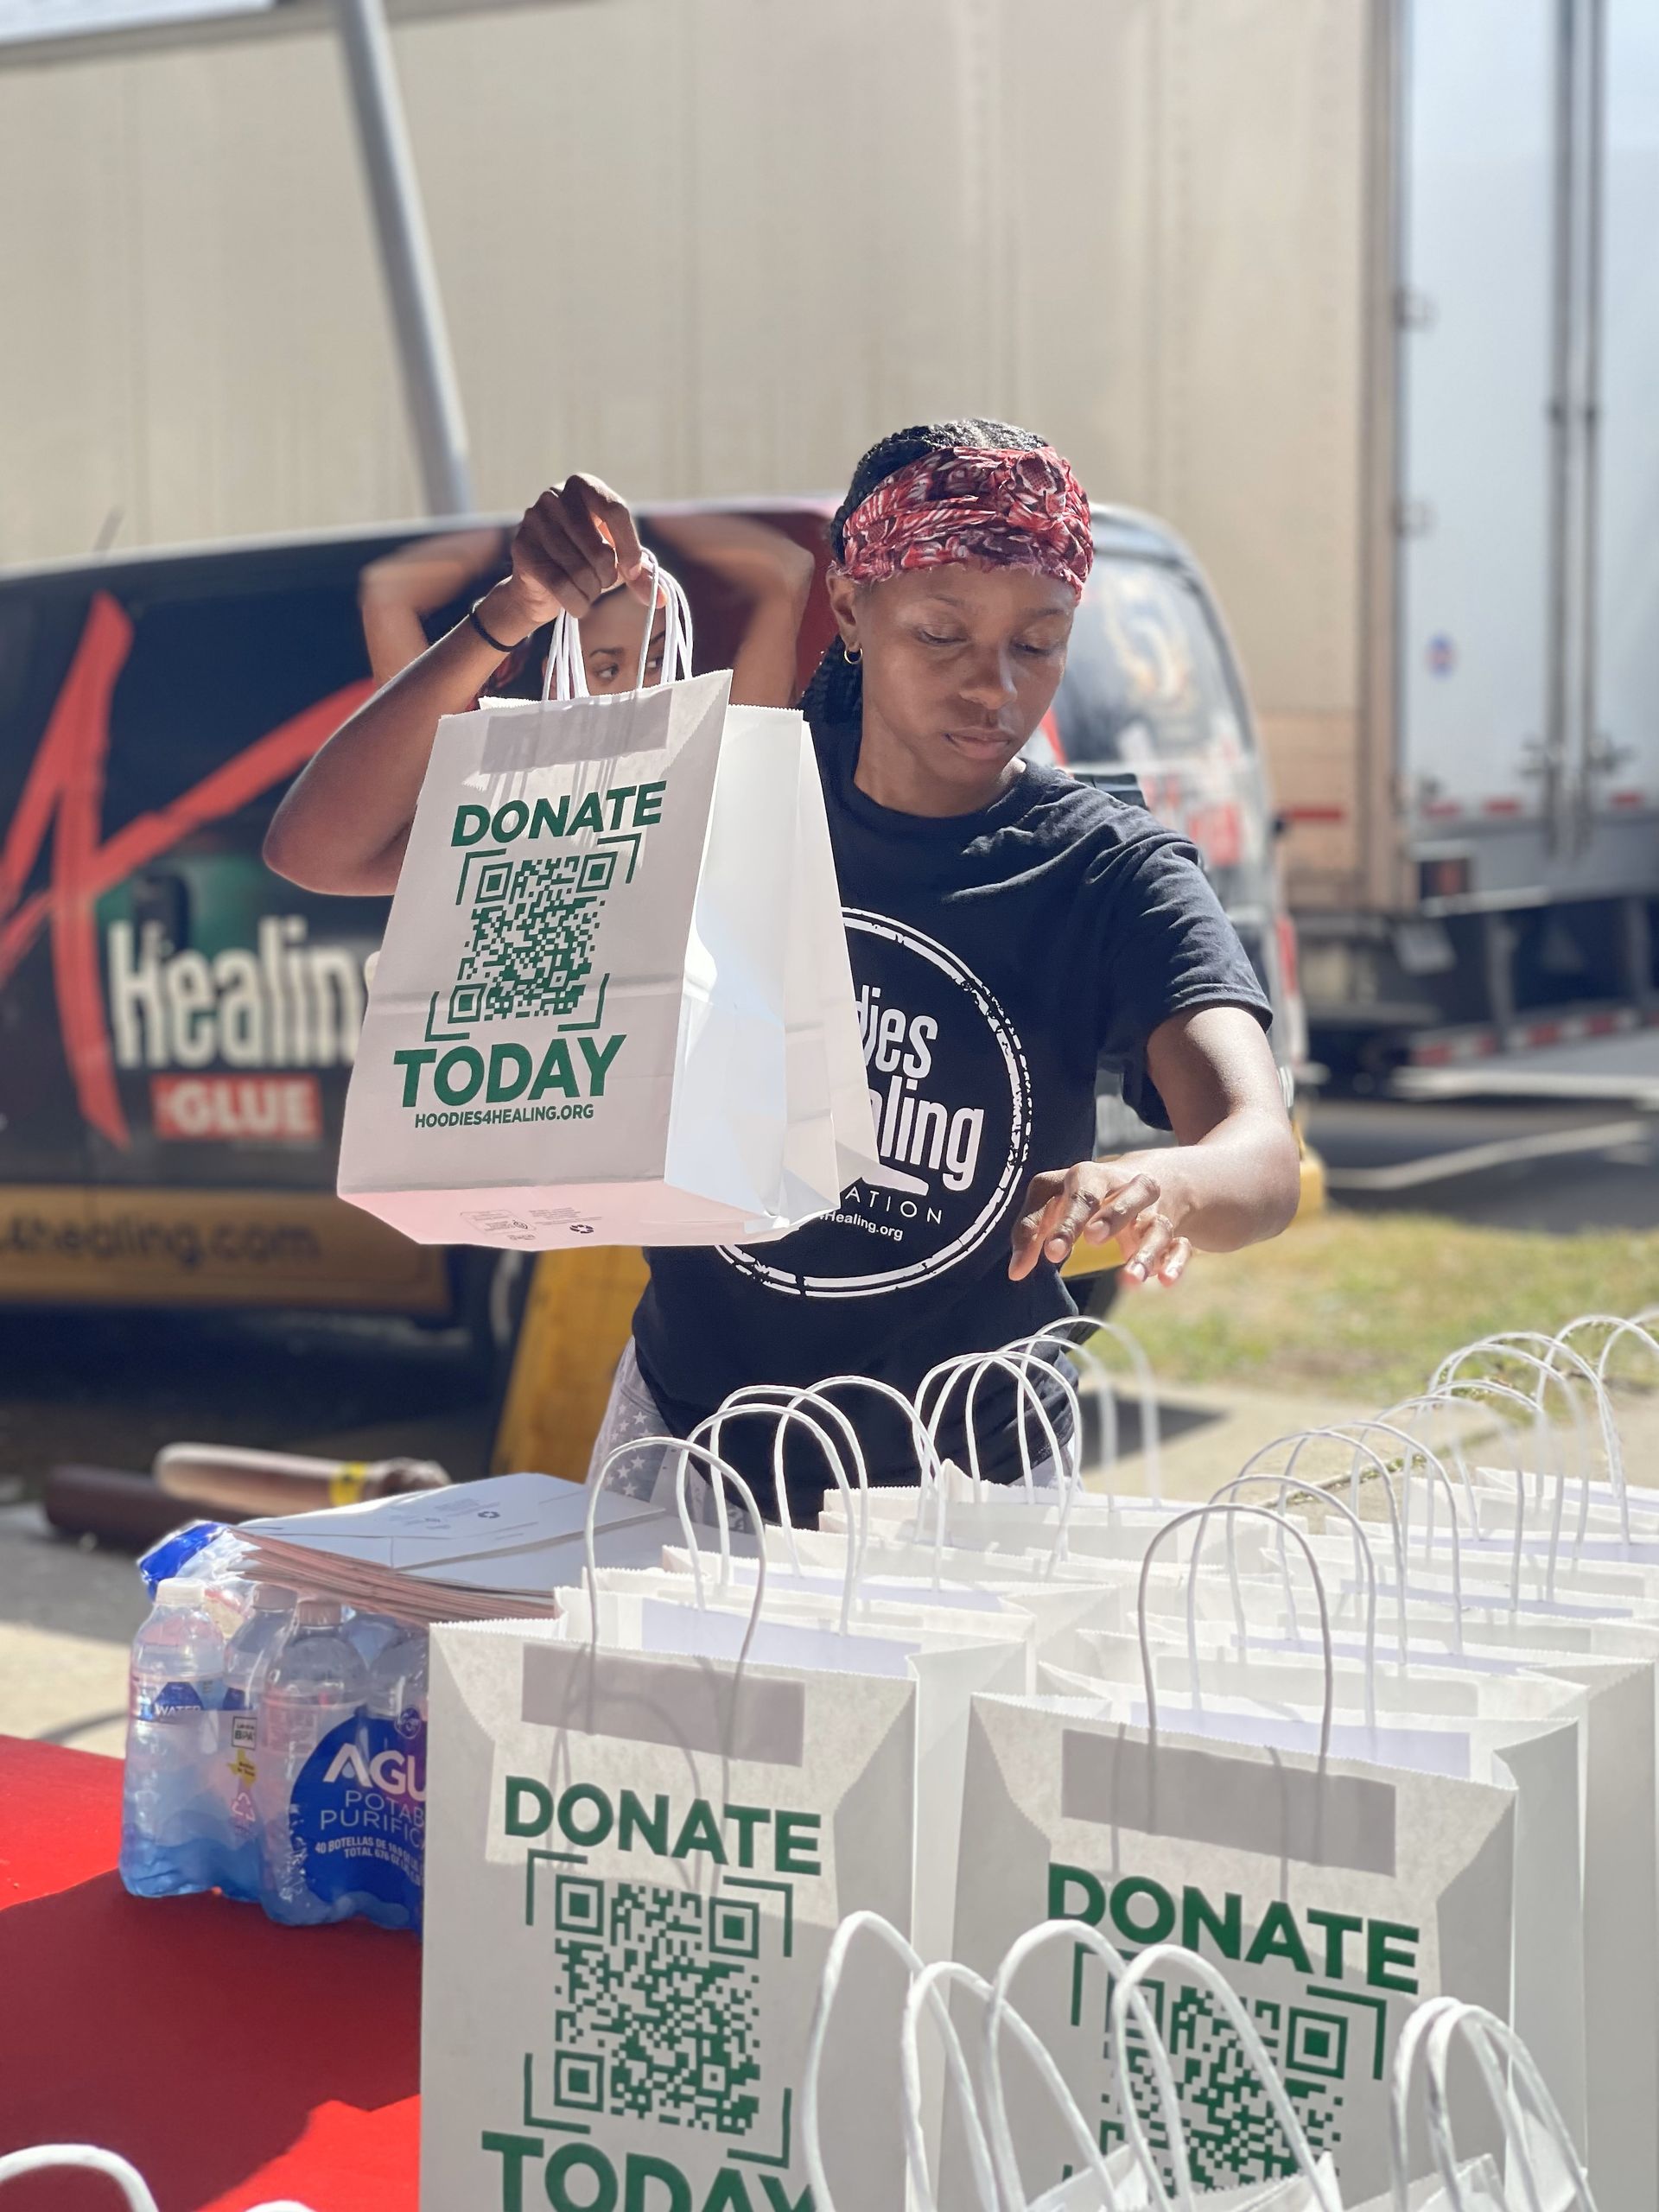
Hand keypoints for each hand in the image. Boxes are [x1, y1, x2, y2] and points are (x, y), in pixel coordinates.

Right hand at [486, 475, 653, 637]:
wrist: (540, 587)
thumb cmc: (586, 563)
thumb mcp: (618, 562)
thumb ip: (641, 574)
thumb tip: (660, 596)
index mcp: (584, 485)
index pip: (616, 511)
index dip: (630, 549)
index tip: (632, 573)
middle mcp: (555, 496)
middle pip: (599, 549)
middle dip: (607, 577)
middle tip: (601, 581)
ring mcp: (534, 520)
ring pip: (580, 571)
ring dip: (591, 592)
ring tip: (587, 590)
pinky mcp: (522, 548)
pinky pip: (561, 585)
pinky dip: (577, 603)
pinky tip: (577, 604)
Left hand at [1008, 1154, 1192, 1288]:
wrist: (1151, 1178)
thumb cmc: (1086, 1194)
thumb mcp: (1055, 1201)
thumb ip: (1031, 1231)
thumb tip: (1016, 1271)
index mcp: (1093, 1177)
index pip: (1082, 1194)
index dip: (1068, 1222)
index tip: (1053, 1254)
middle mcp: (1129, 1189)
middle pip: (1130, 1194)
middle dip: (1112, 1216)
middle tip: (1093, 1240)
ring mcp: (1154, 1212)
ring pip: (1157, 1225)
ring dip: (1146, 1251)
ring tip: (1130, 1280)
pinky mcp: (1173, 1233)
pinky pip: (1180, 1246)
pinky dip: (1174, 1262)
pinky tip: (1164, 1282)